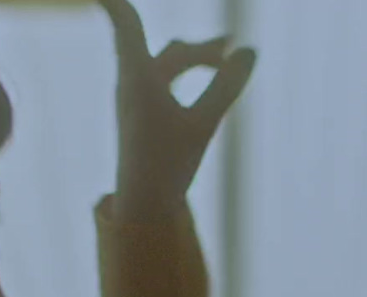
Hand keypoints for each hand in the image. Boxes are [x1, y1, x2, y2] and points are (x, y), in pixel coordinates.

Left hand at [96, 0, 254, 220]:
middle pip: (171, 52)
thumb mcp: (204, 124)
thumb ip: (226, 86)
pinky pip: (164, 80)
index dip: (117, 5)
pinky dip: (186, 75)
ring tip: (224, 54)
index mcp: (139, 81)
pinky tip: (205, 82)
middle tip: (231, 44)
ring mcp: (135, 100)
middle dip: (203, 49)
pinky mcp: (140, 115)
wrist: (141, 206)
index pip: (127, 26)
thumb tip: (249, 51)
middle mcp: (132, 85)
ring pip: (168, 66)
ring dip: (196, 59)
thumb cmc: (167, 165)